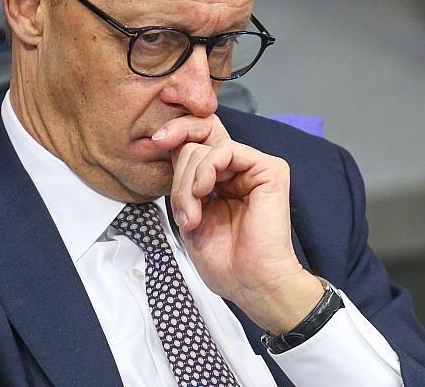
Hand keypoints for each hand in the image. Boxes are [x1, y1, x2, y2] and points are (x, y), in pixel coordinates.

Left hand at [152, 115, 323, 333]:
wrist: (252, 283)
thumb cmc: (225, 262)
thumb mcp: (189, 216)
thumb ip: (183, 183)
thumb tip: (171, 148)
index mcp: (221, 182)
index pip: (192, 148)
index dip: (173, 141)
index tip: (154, 143)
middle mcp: (239, 172)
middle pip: (194, 149)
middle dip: (179, 182)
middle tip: (184, 216)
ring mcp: (254, 169)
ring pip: (205, 149)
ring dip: (189, 183)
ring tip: (193, 214)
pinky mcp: (269, 169)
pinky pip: (226, 150)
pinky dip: (207, 168)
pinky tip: (203, 191)